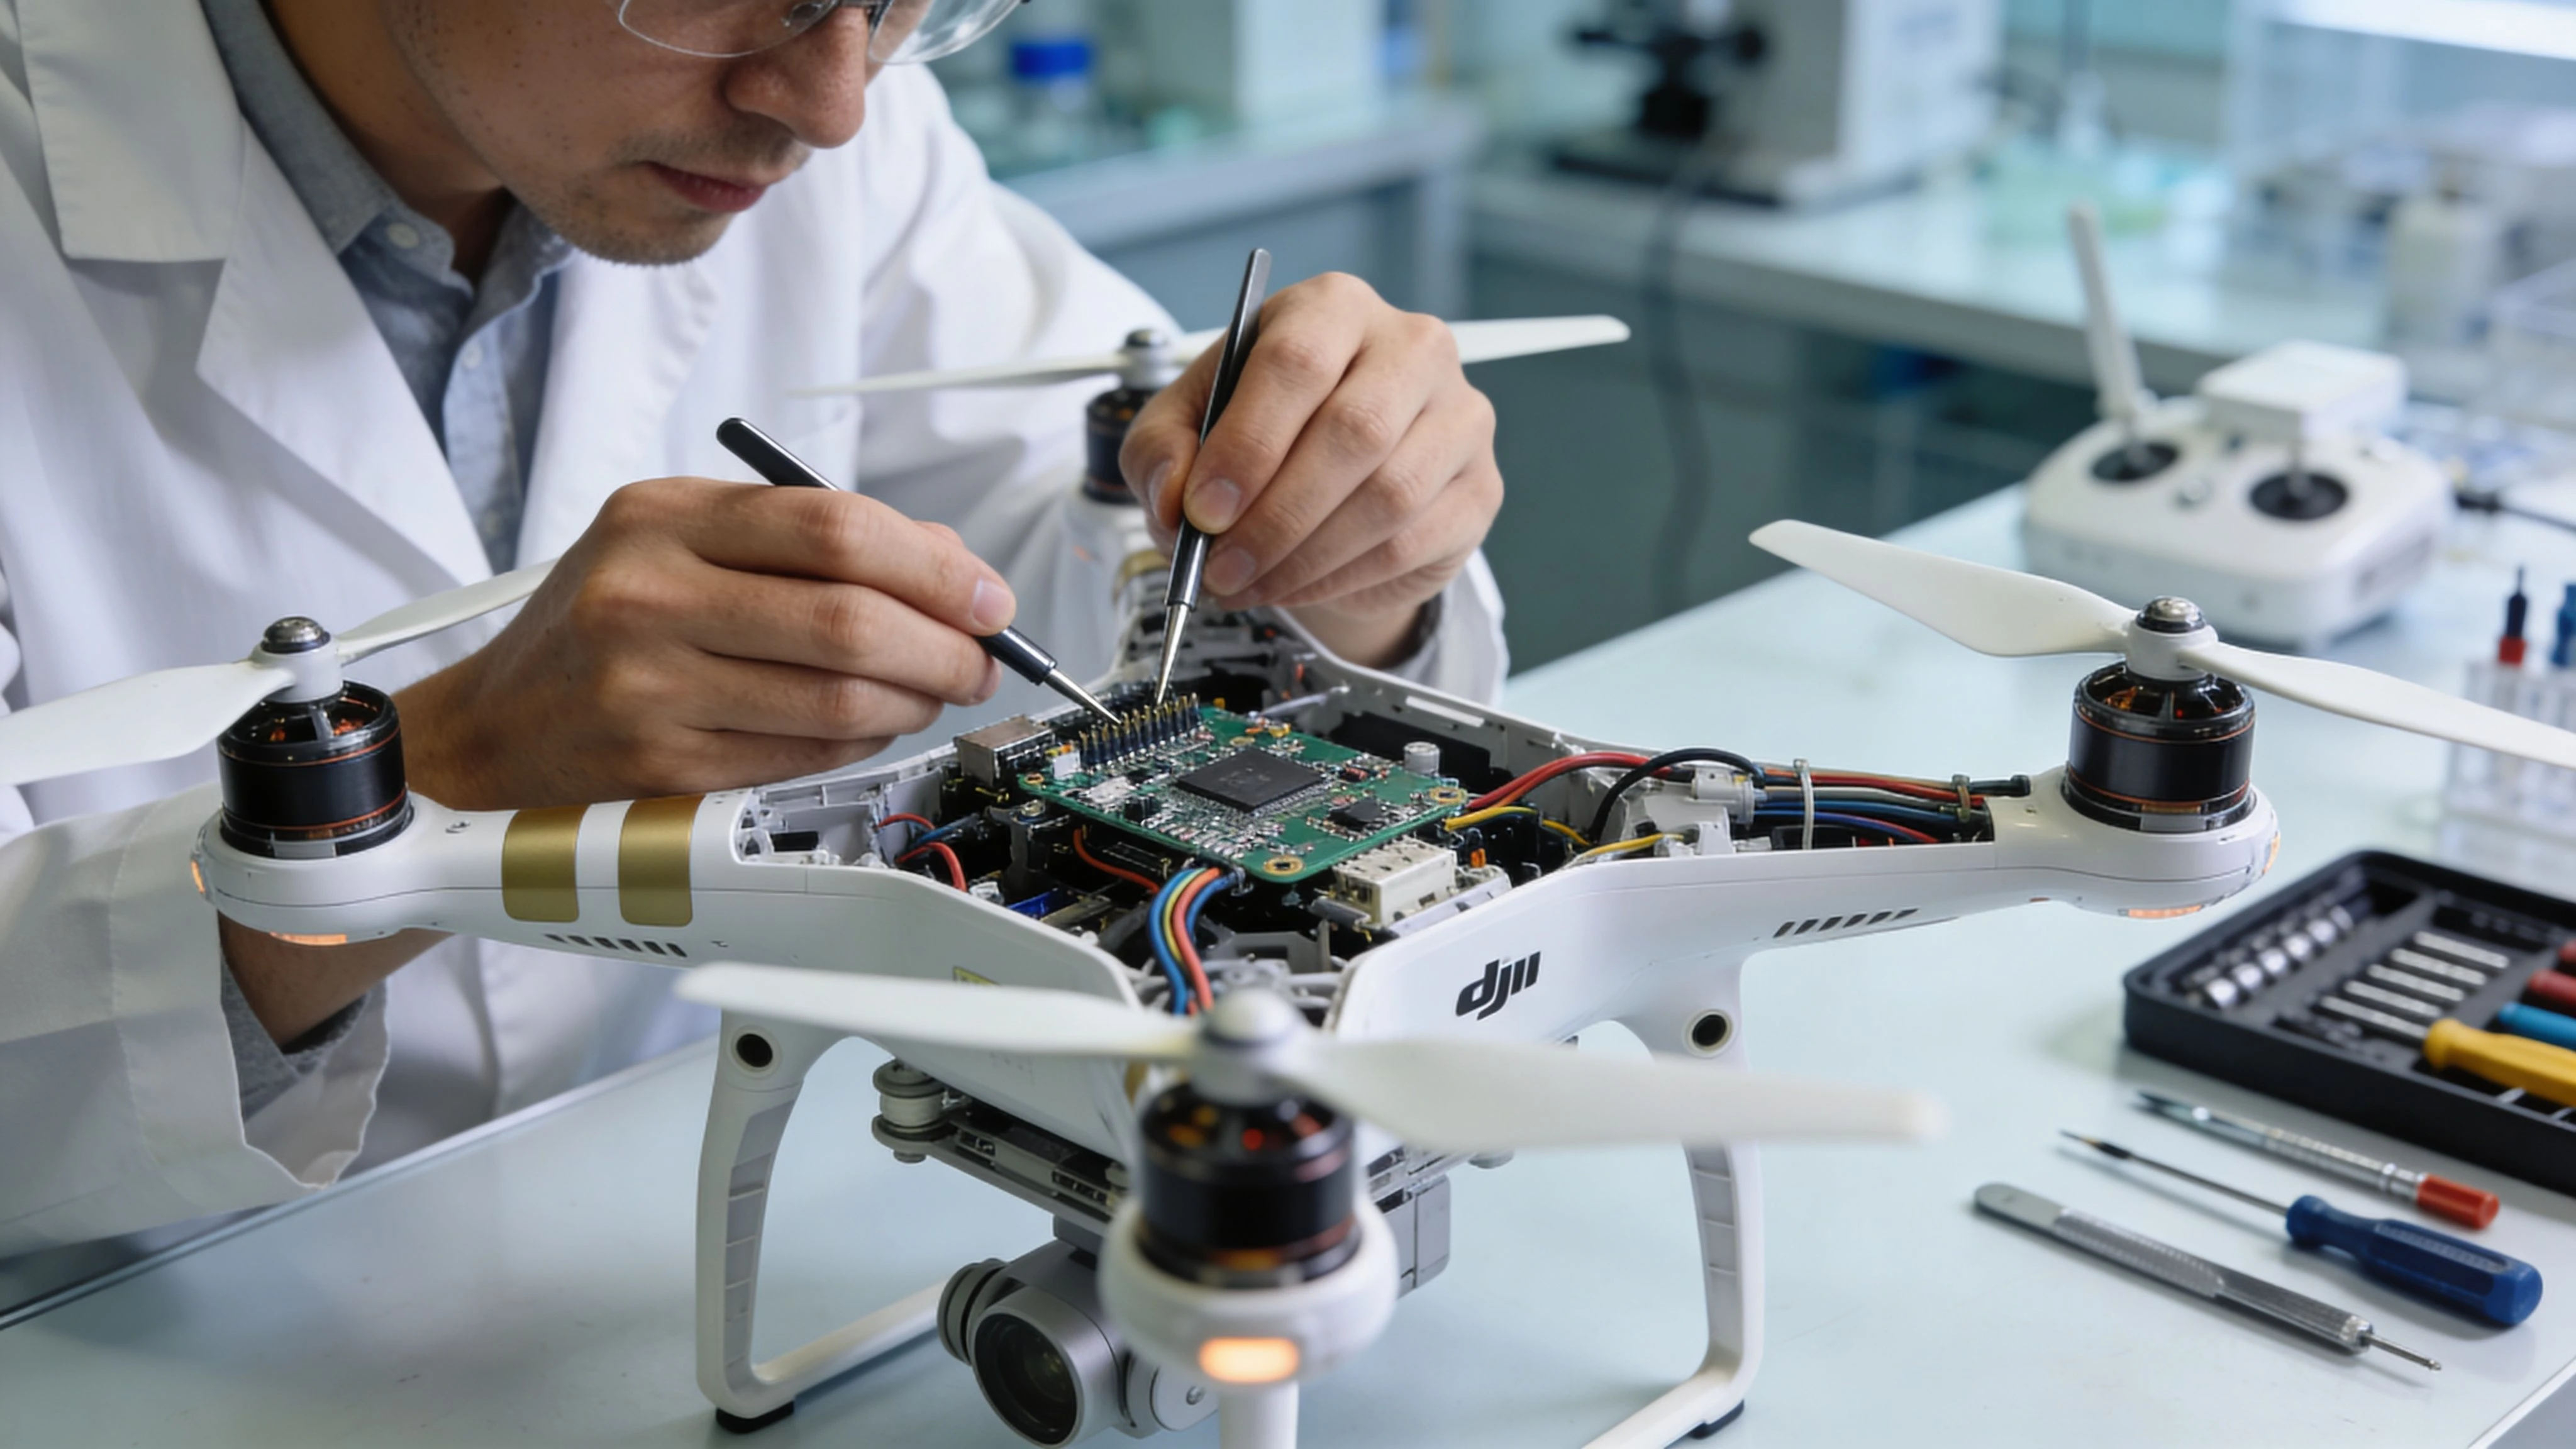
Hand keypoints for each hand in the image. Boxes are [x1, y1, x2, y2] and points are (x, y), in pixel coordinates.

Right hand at [396, 477, 1012, 810]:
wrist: (494, 729)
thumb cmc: (599, 622)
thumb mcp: (679, 539)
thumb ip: (806, 537)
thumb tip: (951, 565)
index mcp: (661, 518)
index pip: (834, 529)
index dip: (935, 568)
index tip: (988, 595)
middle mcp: (648, 596)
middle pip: (848, 620)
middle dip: (944, 645)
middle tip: (980, 657)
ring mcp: (652, 688)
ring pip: (838, 700)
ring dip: (913, 701)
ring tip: (931, 691)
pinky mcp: (665, 766)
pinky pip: (806, 756)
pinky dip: (862, 742)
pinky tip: (871, 725)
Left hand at [1121, 273, 1501, 665]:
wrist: (1336, 480)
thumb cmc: (1261, 434)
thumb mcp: (1186, 426)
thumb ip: (1163, 449)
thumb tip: (1176, 500)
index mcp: (1333, 307)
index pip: (1297, 361)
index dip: (1247, 443)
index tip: (1204, 509)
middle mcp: (1411, 346)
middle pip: (1353, 431)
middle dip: (1275, 516)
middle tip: (1220, 566)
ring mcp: (1460, 414)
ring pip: (1389, 496)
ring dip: (1305, 556)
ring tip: (1248, 583)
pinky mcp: (1479, 485)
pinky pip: (1411, 542)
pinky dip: (1341, 577)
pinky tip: (1296, 585)